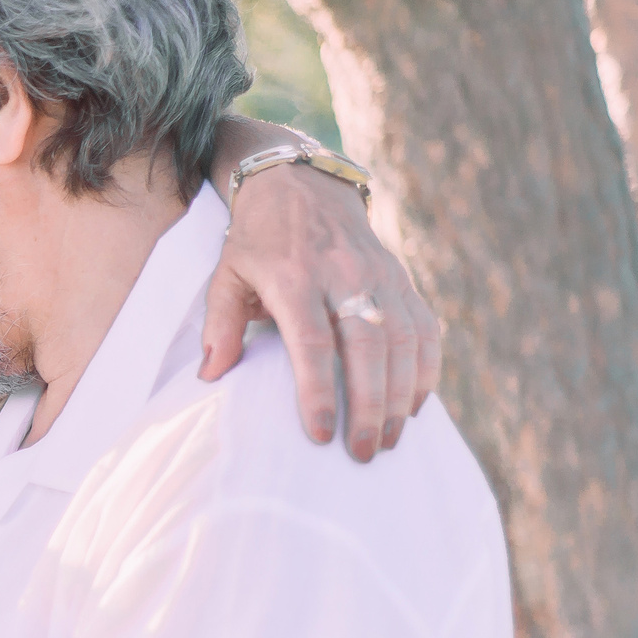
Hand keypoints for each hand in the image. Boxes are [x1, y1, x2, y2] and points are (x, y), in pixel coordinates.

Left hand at [202, 164, 440, 462]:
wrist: (301, 183)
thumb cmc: (258, 242)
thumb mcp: (226, 274)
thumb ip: (219, 324)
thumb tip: (211, 375)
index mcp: (295, 276)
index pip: (312, 340)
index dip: (318, 390)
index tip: (320, 434)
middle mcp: (343, 276)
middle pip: (368, 346)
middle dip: (370, 405)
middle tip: (363, 453)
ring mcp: (379, 276)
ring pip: (404, 340)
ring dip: (401, 396)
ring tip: (389, 440)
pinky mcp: (402, 279)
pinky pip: (425, 328)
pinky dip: (426, 369)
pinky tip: (416, 405)